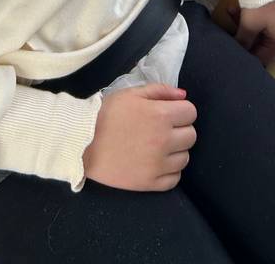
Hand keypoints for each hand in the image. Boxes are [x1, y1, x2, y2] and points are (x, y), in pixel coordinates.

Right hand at [82, 83, 196, 190]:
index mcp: (161, 115)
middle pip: (191, 136)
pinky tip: (157, 163)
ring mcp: (158, 164)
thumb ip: (160, 90)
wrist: (83, 143)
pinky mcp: (150, 183)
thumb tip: (183, 95)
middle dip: (180, 130)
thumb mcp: (132, 94)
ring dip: (176, 151)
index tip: (170, 114)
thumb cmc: (106, 114)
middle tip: (163, 130)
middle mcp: (164, 140)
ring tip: (158, 147)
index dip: (181, 111)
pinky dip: (170, 171)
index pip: (191, 112)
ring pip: (185, 158)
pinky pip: (175, 179)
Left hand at [229, 0, 274, 64]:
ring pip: (256, 29)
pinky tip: (233, 7)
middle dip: (241, 37)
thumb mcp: (249, 25)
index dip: (247, 59)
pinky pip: (257, 18)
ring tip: (229, 12)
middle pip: (258, 42)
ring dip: (241, 23)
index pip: (262, 58)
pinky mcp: (272, 8)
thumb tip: (238, 52)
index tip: (233, 56)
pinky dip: (246, 15)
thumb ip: (243, 41)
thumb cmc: (261, 6)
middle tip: (227, 34)